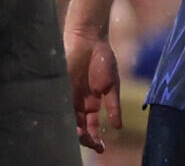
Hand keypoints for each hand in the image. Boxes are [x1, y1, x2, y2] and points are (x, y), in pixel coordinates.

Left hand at [64, 29, 121, 152]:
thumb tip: (119, 126)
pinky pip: (63, 109)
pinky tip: (75, 127)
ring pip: (71, 122)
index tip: (102, 148)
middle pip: (81, 128)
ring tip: (85, 140)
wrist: (89, 40)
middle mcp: (79, 104)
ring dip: (78, 133)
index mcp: (93, 103)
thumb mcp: (112, 85)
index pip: (92, 126)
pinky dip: (69, 119)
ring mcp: (70, 97)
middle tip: (96, 147)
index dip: (96, 138)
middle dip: (88, 139)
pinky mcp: (62, 90)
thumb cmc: (103, 60)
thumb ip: (114, 106)